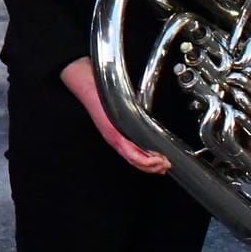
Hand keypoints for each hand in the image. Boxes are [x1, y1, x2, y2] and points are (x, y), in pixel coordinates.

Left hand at [61, 55, 168, 174]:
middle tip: (166, 166)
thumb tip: (146, 115)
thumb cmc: (101, 95)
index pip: (135, 156)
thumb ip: (131, 115)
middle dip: (153, 167)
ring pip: (133, 159)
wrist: (85, 84)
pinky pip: (128, 150)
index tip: (162, 164)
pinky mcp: (113, 133)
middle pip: (135, 162)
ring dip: (150, 165)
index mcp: (117, 135)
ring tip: (162, 164)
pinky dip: (142, 157)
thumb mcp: (120, 108)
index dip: (149, 164)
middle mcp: (115, 139)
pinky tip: (153, 158)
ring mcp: (113, 137)